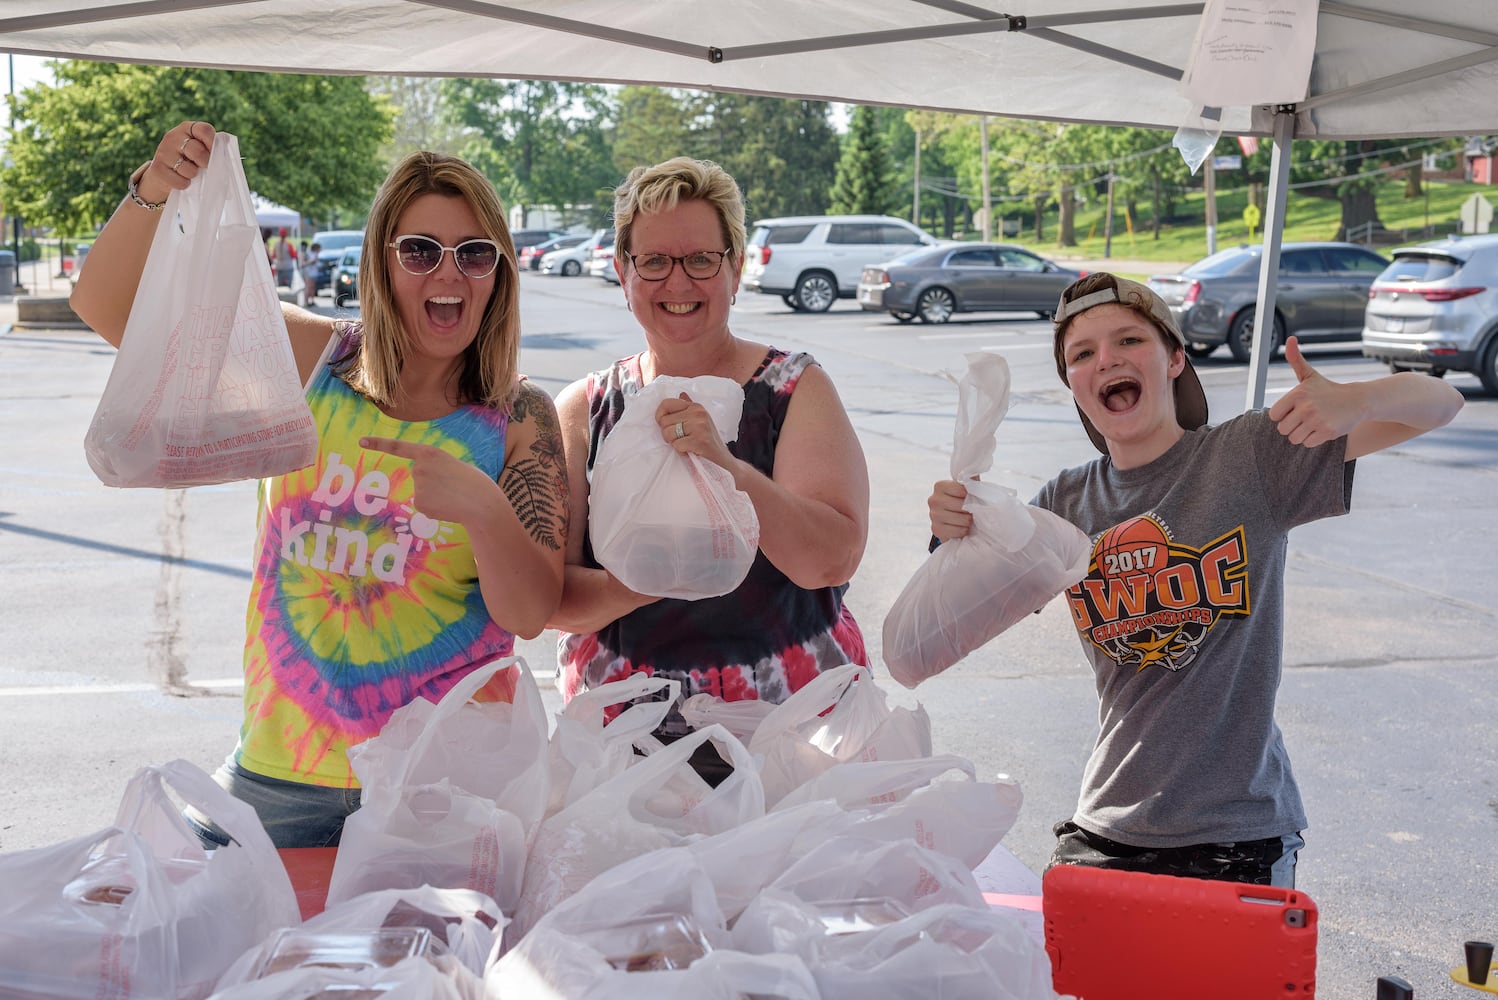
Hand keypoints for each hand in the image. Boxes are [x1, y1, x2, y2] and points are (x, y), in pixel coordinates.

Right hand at [137, 120, 215, 205]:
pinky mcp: (157, 168)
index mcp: (187, 128)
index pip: (204, 130)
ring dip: (193, 176)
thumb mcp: (200, 149)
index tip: (215, 154)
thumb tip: (225, 142)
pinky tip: (179, 178)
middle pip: (197, 151)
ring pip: (189, 170)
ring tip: (188, 172)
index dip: (213, 143)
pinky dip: (184, 184)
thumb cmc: (189, 160)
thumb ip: (213, 146)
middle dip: (205, 163)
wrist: (164, 174)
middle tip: (203, 166)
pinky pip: (180, 182)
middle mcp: (172, 136)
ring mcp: (163, 151)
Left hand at [360, 436, 500, 525]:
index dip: (378, 444)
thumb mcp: (455, 466)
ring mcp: (417, 486)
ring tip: (454, 497)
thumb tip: (427, 486)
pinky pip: (424, 506)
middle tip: (454, 486)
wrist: (482, 504)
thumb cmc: (476, 484)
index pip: (399, 447)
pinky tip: (448, 507)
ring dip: (436, 497)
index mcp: (430, 452)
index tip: (361, 441)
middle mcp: (419, 467)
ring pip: (422, 493)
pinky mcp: (419, 503)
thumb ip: (437, 469)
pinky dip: (436, 508)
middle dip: (434, 482)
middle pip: (419, 476)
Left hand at [657, 393, 735, 469]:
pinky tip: (690, 451)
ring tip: (686, 444)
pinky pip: (677, 445)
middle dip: (668, 434)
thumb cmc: (708, 440)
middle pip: (664, 421)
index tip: (664, 426)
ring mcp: (700, 426)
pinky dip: (681, 451)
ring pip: (668, 433)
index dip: (660, 416)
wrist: (723, 459)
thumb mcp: (700, 420)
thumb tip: (681, 394)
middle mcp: (698, 413)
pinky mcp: (700, 440)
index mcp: (695, 406)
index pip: (666, 404)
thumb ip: (688, 408)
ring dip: (674, 443)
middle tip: (680, 439)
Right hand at [928, 479, 973, 540]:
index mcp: (940, 486)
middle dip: (970, 510)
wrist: (952, 520)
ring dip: (967, 521)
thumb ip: (970, 479)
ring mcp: (933, 515)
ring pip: (960, 519)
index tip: (970, 497)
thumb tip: (974, 469)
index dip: (970, 495)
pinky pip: (956, 531)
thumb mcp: (967, 488)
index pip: (961, 489)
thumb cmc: (961, 501)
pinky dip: (962, 531)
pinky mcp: (935, 529)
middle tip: (970, 511)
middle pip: (961, 505)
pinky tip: (960, 527)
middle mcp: (933, 500)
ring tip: (966, 519)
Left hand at [1267, 336, 1367, 447]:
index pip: (1274, 415)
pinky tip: (1322, 428)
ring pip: (1293, 438)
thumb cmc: (1328, 390)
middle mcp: (1305, 407)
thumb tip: (1289, 339)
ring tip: (1314, 423)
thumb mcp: (1310, 375)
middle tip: (1305, 418)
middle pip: (1282, 429)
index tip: (1294, 410)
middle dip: (1292, 426)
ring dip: (1302, 434)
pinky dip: (1313, 439)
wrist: (1358, 400)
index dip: (1282, 415)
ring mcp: (1316, 420)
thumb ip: (1295, 359)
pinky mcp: (1327, 432)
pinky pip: (1307, 443)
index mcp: (1297, 394)